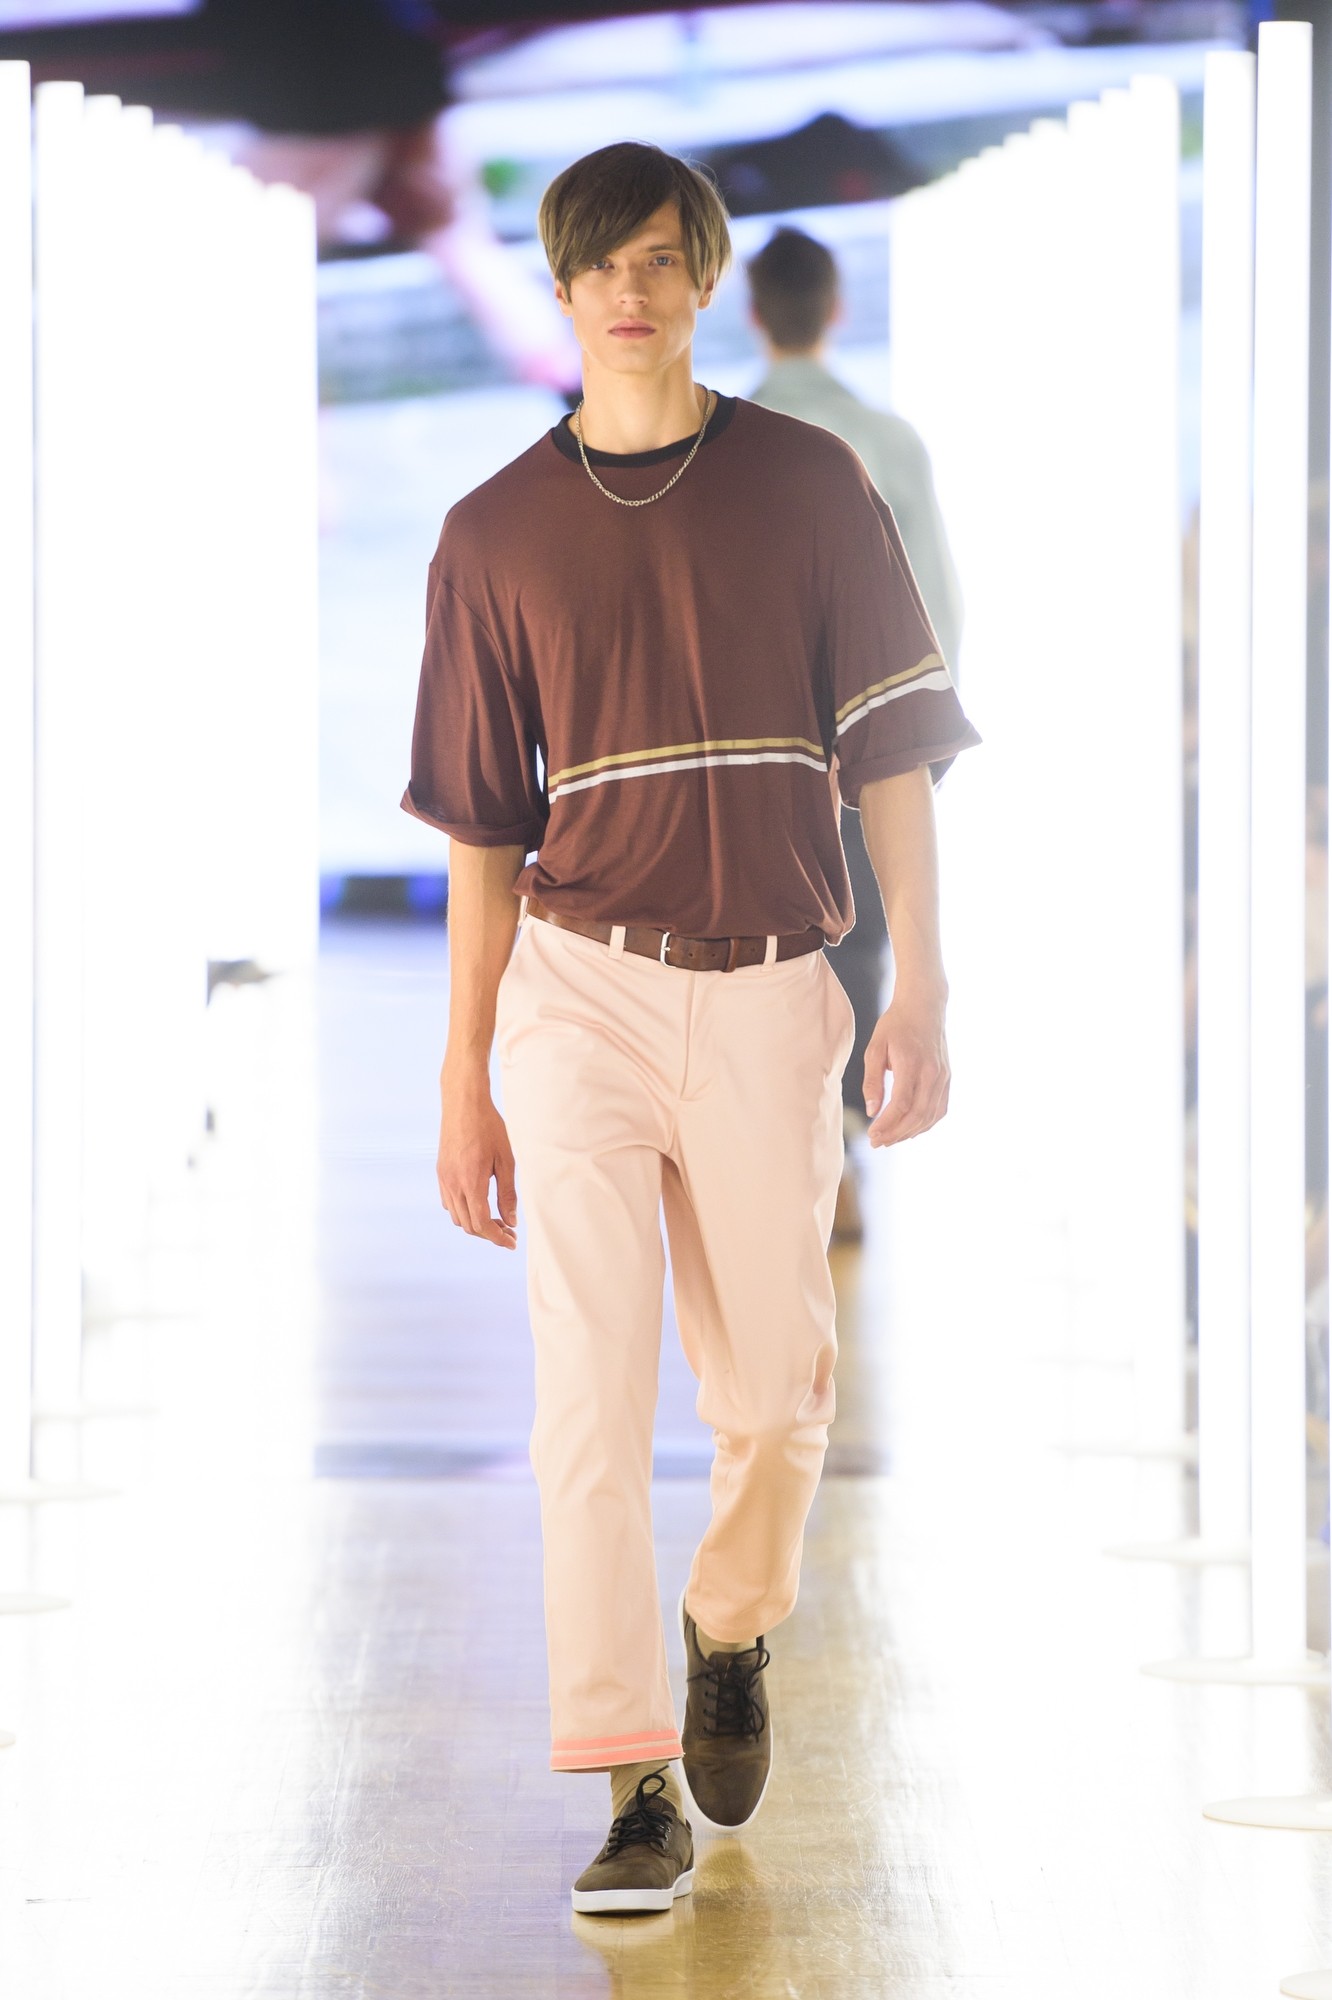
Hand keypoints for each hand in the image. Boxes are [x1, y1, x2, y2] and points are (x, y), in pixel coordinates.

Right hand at [437, 1077, 517, 1248]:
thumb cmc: (489, 1127)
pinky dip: (464, 1211)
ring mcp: (444, 1179)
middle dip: (489, 1233)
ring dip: (476, 1224)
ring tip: (497, 1219)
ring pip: (457, 1217)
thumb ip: (507, 1193)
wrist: (463, 1103)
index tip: (511, 1242)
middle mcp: (453, 1185)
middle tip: (509, 1232)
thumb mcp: (506, 1160)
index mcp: (470, 1183)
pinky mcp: (441, 1173)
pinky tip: (479, 1203)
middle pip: (469, 1225)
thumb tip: (511, 1221)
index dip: (497, 1238)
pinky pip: (449, 1203)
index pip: (482, 1224)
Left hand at [863, 986, 949, 1147]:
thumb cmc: (895, 1025)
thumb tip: (872, 1111)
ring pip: (930, 1116)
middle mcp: (932, 1073)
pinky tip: (910, 1129)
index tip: (871, 1134)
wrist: (924, 1006)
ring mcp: (943, 1077)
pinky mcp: (947, 1079)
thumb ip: (873, 1081)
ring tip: (890, 1139)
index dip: (887, 1124)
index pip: (902, 1104)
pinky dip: (925, 1123)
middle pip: (917, 1114)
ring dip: (910, 1132)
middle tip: (877, 1142)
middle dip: (896, 1133)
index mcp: (913, 1064)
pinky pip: (939, 1109)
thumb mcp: (875, 1048)